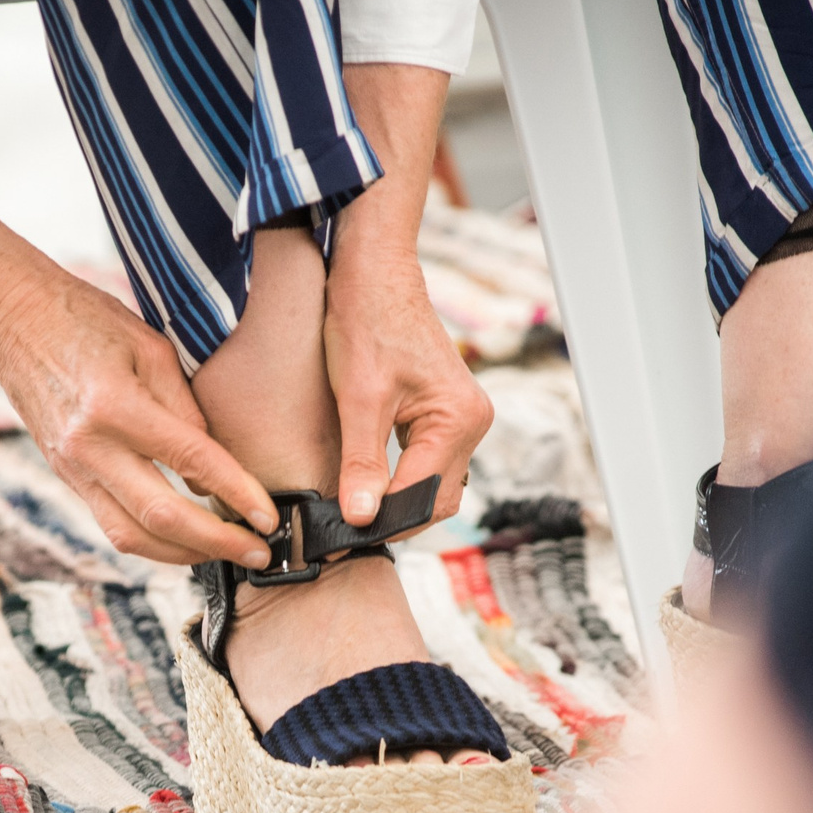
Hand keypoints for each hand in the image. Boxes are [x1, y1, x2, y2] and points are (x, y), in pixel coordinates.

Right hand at [0, 153, 274, 567]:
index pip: (191, 461)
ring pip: (132, 537)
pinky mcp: (66, 477)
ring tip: (226, 552)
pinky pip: (112, 524)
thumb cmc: (85, 318)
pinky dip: (153, 541)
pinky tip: (185, 540)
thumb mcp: (149, 346)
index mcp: (114, 404)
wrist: (10, 316)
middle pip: (161, 518)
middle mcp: (89, 446)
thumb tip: (213, 465)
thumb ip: (184, 407)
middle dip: (217, 543)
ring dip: (185, 555)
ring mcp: (72, 467)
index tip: (269, 517)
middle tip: (259, 553)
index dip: (236, 494)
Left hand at [325, 63, 494, 527]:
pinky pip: (428, 462)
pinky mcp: (445, 412)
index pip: (423, 498)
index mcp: (459, 420)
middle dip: (393, 521)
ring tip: (351, 516)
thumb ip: (362, 463)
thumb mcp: (358, 398)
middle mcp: (472, 423)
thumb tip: (360, 519)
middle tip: (342, 536)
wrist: (373, 270)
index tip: (340, 542)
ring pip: (433, 485)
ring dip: (398, 504)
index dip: (382, 525)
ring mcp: (462, 417)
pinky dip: (401, 480)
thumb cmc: (366, 321)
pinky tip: (367, 487)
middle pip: (435, 499)